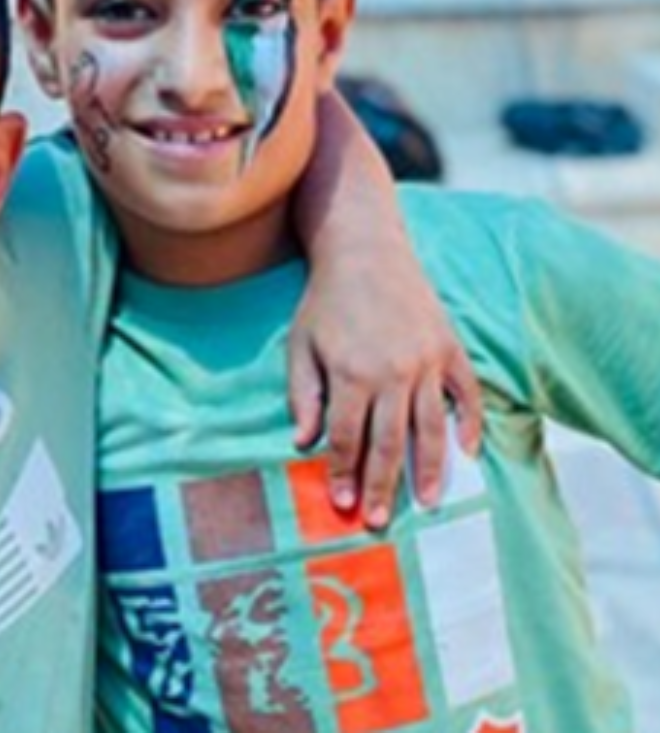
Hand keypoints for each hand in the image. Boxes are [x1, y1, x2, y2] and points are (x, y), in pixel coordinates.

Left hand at [289, 227, 481, 528]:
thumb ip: (303, 396)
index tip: (342, 504)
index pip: (348, 439)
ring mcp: (426, 361)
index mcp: (352, 375)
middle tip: (379, 521)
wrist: (364, 251)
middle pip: (389, 443)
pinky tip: (470, 454)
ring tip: (428, 504)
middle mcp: (393, 373)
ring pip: (431, 429)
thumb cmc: (326, 301)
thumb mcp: (301, 346)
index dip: (344, 473)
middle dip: (383, 487)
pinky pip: (467, 394)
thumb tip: (303, 443)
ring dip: (430, 471)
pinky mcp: (449, 348)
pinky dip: (471, 424)